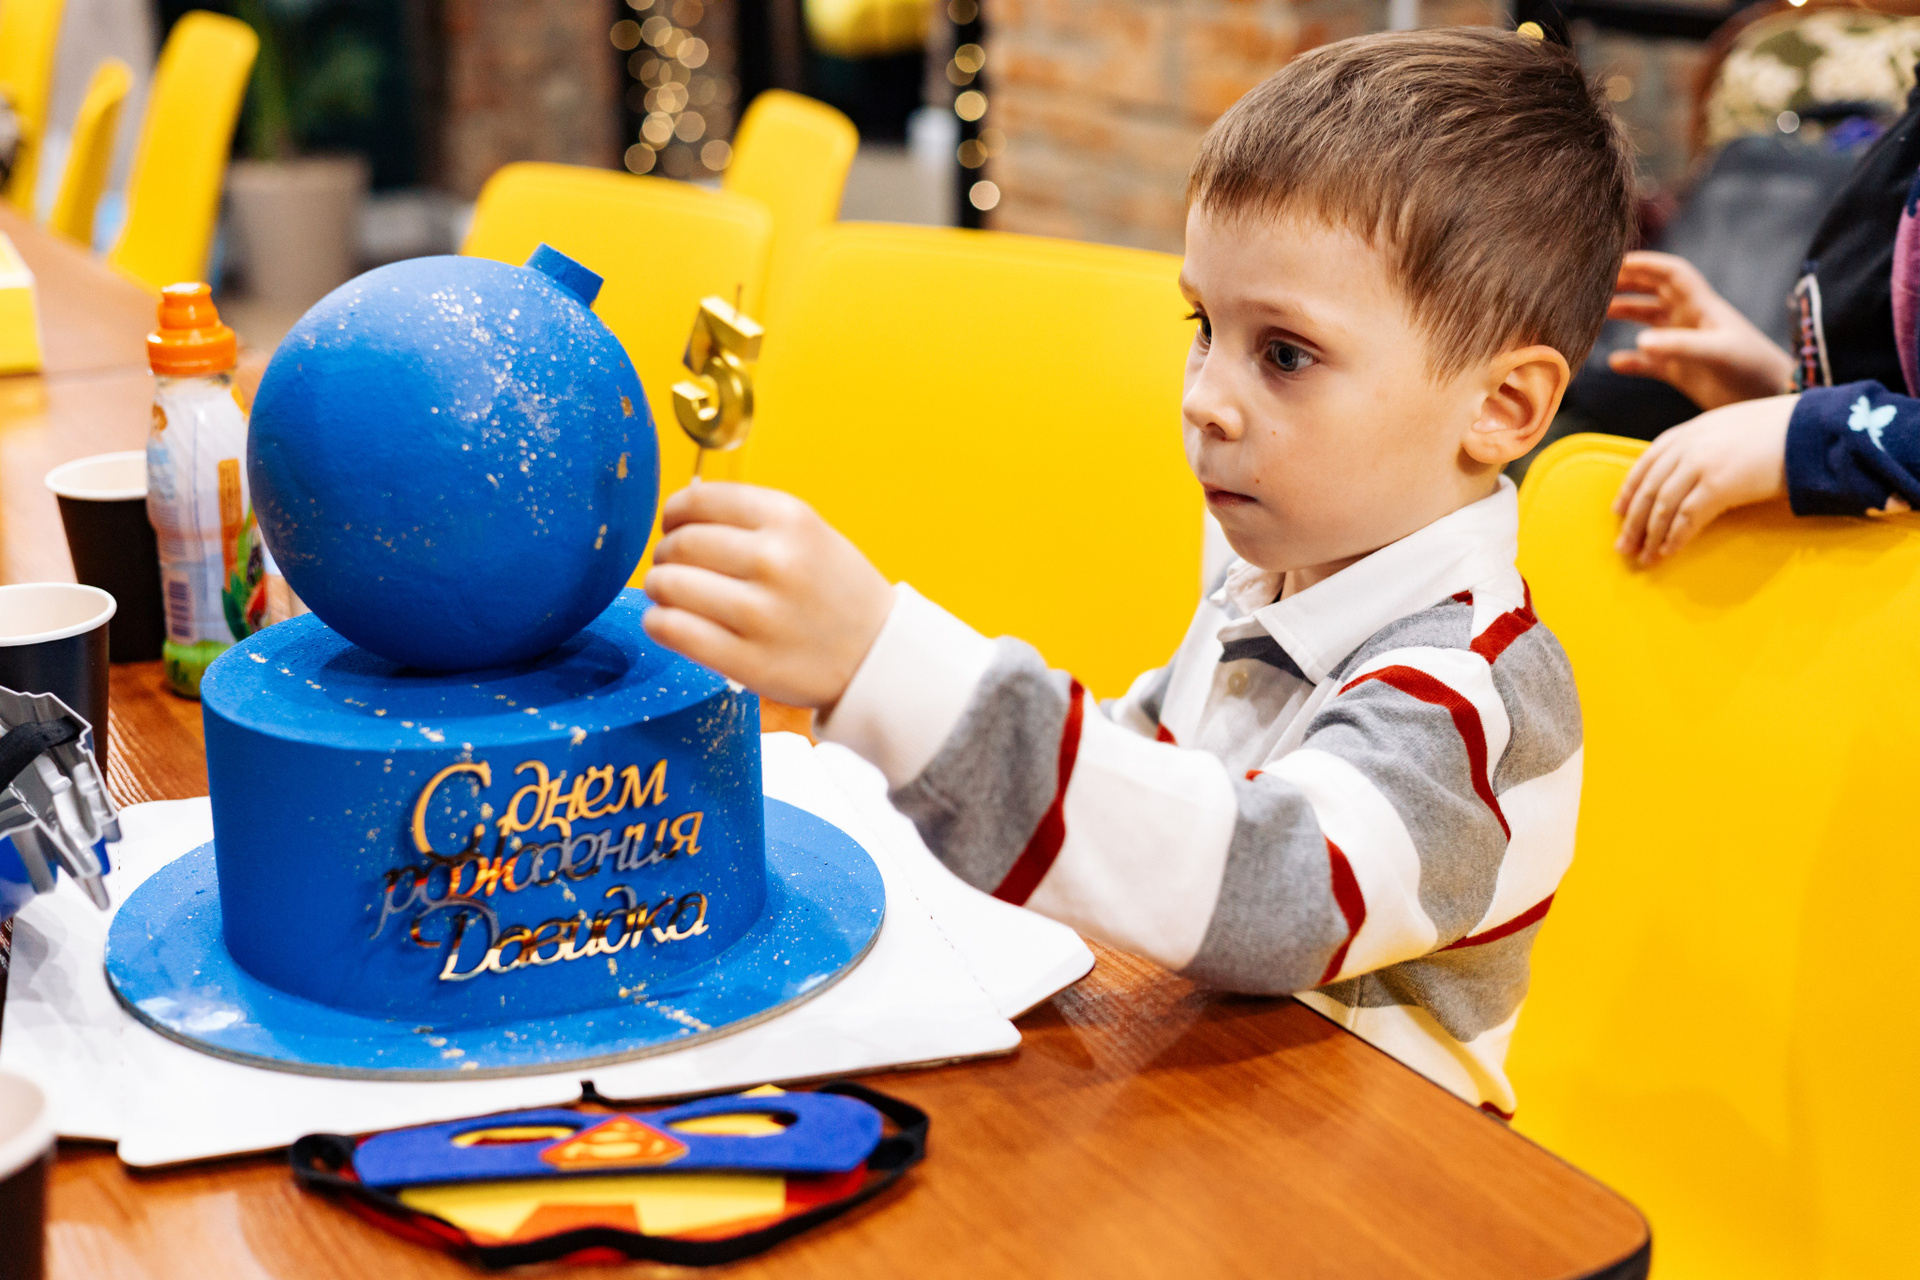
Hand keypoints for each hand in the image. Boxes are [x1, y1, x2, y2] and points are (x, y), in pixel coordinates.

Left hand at [642, 483, 893, 709]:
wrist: (878, 655)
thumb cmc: (835, 591)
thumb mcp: (810, 533)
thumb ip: (749, 519)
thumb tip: (677, 517)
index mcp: (789, 519)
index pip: (697, 500)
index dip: (674, 514)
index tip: (674, 528)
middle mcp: (774, 560)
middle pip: (680, 543)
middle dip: (666, 555)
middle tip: (674, 568)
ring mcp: (760, 613)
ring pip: (668, 584)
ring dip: (658, 589)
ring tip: (671, 596)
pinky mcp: (747, 660)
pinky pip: (673, 629)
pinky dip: (658, 623)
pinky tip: (669, 623)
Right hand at [1607, 252, 1795, 410]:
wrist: (1772, 399)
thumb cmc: (1752, 369)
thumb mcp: (1717, 353)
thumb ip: (1679, 346)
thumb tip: (1639, 342)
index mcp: (1702, 306)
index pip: (1670, 274)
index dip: (1645, 264)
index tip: (1616, 261)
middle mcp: (1690, 320)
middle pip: (1653, 292)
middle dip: (1627, 285)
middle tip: (1593, 285)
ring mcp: (1684, 345)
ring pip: (1647, 323)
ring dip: (1624, 316)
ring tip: (1594, 317)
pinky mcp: (1682, 370)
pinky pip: (1649, 361)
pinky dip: (1631, 361)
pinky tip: (1614, 362)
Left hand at [1613, 395, 1794, 564]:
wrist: (1811, 428)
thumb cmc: (1781, 429)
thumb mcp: (1732, 427)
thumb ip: (1707, 445)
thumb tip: (1695, 471)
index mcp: (1690, 431)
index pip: (1647, 462)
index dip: (1630, 489)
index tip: (1618, 510)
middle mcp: (1689, 447)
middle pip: (1649, 489)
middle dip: (1632, 521)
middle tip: (1623, 546)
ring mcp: (1701, 465)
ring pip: (1663, 506)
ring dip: (1650, 536)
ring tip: (1642, 557)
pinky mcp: (1718, 486)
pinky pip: (1687, 518)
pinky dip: (1675, 537)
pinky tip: (1667, 552)